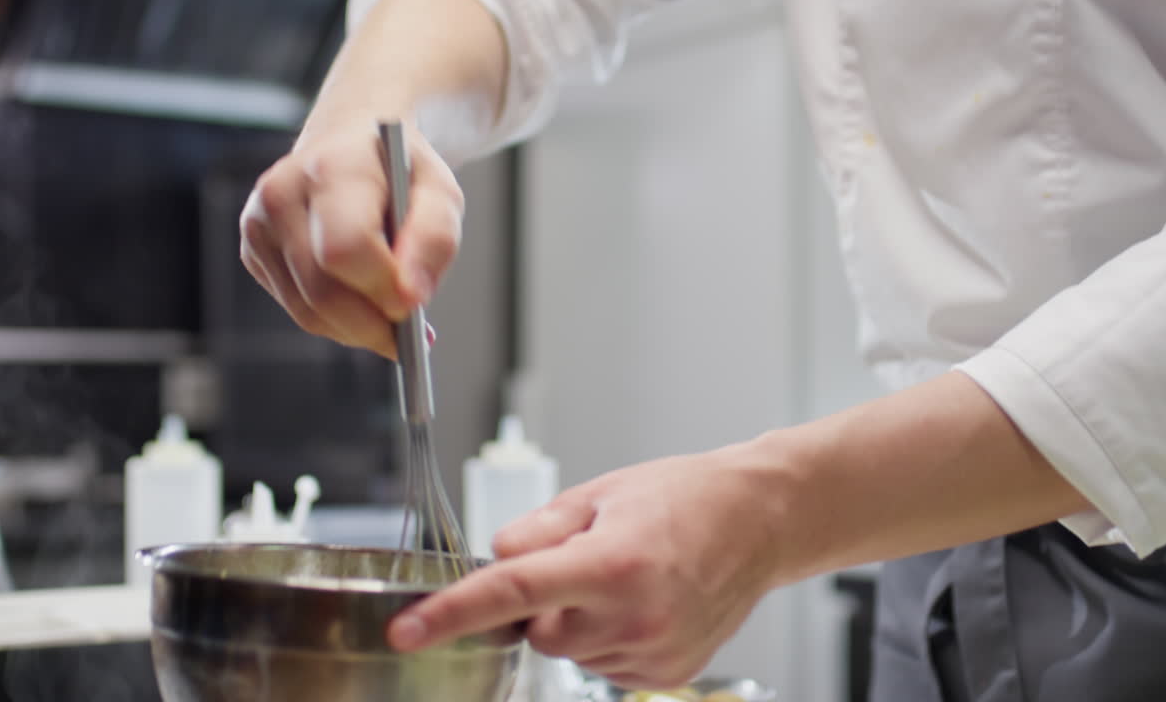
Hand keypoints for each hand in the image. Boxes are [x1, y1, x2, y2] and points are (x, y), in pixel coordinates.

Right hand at [238, 119, 462, 356]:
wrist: (351, 144)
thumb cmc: (399, 172)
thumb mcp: (440, 193)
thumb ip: (435, 240)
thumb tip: (411, 298)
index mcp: (331, 168)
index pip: (343, 249)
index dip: (380, 288)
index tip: (414, 306)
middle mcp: (282, 193)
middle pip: (322, 291)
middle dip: (372, 324)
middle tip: (410, 333)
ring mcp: (259, 224)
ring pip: (308, 312)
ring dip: (356, 329)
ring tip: (391, 319)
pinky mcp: (254, 251)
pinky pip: (298, 309)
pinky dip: (336, 320)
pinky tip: (362, 303)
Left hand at [387, 442, 788, 689]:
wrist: (759, 522)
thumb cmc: (684, 497)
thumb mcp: (601, 492)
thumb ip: (538, 529)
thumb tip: (495, 558)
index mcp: (611, 563)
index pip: (512, 592)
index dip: (450, 613)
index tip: (407, 630)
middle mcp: (633, 618)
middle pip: (536, 631)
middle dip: (542, 601)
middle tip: (586, 560)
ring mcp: (652, 653)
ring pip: (568, 650)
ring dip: (576, 620)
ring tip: (627, 576)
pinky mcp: (666, 673)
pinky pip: (603, 665)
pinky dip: (606, 638)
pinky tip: (643, 604)